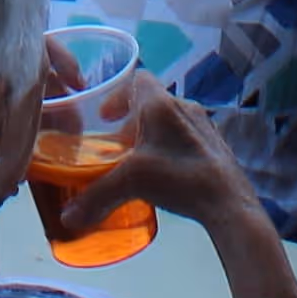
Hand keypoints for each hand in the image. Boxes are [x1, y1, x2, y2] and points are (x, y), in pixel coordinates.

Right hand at [82, 68, 271, 236]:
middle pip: (153, 103)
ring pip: (172, 121)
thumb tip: (68, 218)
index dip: (118, 94)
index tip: (105, 117)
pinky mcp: (216, 148)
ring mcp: (204, 128)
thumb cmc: (181, 178)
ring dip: (153, 135)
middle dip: (132, 121)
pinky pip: (187, 139)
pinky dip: (171, 150)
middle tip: (118, 145)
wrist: (229, 202)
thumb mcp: (132, 183)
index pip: (139, 79)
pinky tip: (166, 176)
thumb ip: (97, 197)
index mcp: (163, 105)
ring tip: (139, 162)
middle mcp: (186, 109)